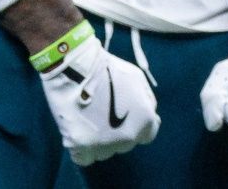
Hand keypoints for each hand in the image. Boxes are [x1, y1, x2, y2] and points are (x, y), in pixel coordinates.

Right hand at [39, 34, 161, 166]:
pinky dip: (82, 149)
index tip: (126, 117)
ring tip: (89, 119)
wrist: (76, 68)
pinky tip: (79, 131)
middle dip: (118, 132)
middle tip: (103, 113)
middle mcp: (128, 137)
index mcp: (144, 120)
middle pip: (125, 143)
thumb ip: (146, 101)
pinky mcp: (80, 147)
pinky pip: (84, 158)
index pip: (147, 134)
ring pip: (105, 152)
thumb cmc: (108, 69)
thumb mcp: (138, 79)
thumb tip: (151, 118)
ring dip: (100, 141)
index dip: (137, 125)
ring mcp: (104, 144)